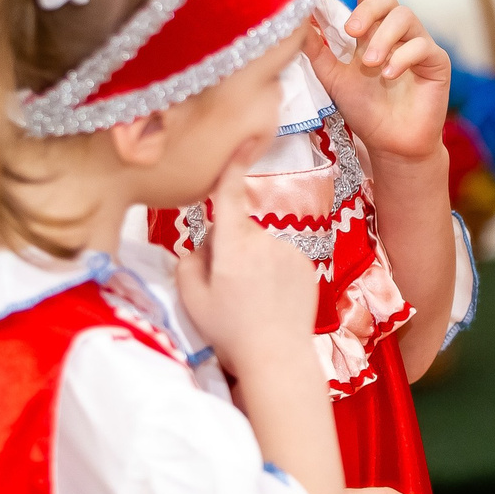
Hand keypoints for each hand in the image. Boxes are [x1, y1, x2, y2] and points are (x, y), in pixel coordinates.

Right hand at [175, 147, 320, 368]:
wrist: (278, 357)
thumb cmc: (230, 331)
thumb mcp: (191, 298)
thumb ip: (189, 262)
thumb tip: (201, 244)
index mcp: (234, 244)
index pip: (229, 196)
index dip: (232, 166)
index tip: (243, 137)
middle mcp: (264, 240)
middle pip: (237, 230)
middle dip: (227, 249)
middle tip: (224, 289)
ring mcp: (289, 250)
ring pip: (259, 246)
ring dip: (251, 263)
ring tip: (250, 301)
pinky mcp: (306, 263)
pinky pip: (280, 258)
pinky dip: (273, 272)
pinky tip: (270, 300)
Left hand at [303, 0, 451, 164]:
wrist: (390, 144)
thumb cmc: (365, 110)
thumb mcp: (333, 77)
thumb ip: (317, 49)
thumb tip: (297, 19)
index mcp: (372, 31)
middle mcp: (397, 33)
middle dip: (368, 10)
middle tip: (352, 32)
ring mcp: (419, 45)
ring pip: (405, 18)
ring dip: (384, 37)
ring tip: (370, 63)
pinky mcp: (436, 62)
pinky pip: (421, 45)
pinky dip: (402, 56)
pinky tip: (389, 73)